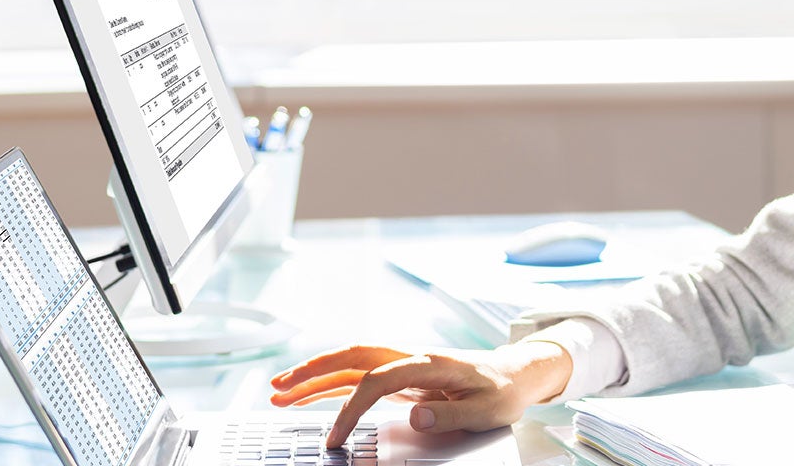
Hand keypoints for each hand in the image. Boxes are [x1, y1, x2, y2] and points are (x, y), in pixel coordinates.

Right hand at [269, 343, 573, 448]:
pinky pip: (360, 377)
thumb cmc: (502, 391)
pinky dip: (332, 385)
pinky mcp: (402, 377)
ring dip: (314, 375)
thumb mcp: (485, 409)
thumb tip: (414, 419)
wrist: (516, 374)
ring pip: (351, 364)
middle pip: (353, 357)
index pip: (377, 380)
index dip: (351, 407)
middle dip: (313, 371)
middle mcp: (411, 358)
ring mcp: (404, 365)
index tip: (334, 438)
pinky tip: (309, 396)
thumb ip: (449, 415)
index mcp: (429, 363)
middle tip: (278, 388)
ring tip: (278, 392)